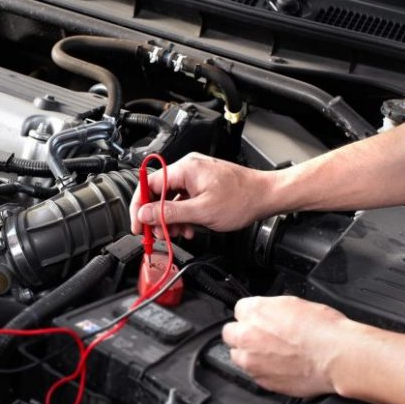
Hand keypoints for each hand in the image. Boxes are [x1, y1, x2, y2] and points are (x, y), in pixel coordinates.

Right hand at [130, 152, 275, 235]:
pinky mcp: (203, 183)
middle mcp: (188, 168)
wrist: (267, 196)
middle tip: (156, 234)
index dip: (139, 206)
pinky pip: (184, 198)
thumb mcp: (201, 212)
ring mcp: (196, 175)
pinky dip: (183, 214)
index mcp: (185, 169)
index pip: (149, 184)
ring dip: (170, 218)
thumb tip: (144, 214)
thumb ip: (169, 213)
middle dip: (156, 216)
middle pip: (159, 192)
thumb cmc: (242, 199)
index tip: (137, 224)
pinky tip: (188, 227)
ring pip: (171, 198)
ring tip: (177, 233)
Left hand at [222, 296, 348, 397]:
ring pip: (238, 356)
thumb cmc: (324, 330)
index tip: (261, 320)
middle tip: (263, 337)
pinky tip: (281, 366)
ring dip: (250, 354)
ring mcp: (252, 361)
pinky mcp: (262, 380)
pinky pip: (254, 374)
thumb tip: (267, 314)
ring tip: (273, 354)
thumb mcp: (294, 303)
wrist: (338, 357)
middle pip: (231, 333)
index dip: (253, 316)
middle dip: (244, 334)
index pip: (239, 310)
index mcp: (254, 311)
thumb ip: (270, 309)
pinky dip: (263, 370)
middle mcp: (247, 335)